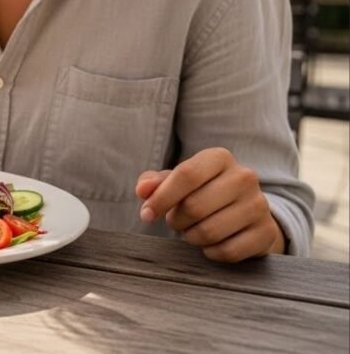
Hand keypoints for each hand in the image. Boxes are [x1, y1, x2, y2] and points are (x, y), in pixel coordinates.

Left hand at [135, 147, 285, 262]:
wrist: (244, 211)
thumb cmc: (201, 192)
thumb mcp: (177, 181)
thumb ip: (155, 183)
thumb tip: (142, 190)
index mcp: (220, 158)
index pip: (186, 175)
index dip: (161, 198)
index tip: (146, 215)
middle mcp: (244, 177)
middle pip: (194, 206)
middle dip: (177, 221)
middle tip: (177, 222)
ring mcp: (259, 205)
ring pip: (209, 231)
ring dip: (192, 237)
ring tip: (193, 231)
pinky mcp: (266, 232)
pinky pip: (227, 251)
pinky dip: (211, 252)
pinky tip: (211, 244)